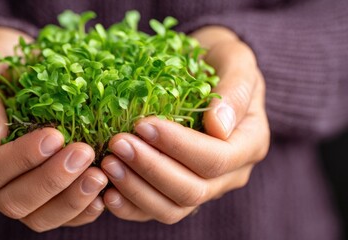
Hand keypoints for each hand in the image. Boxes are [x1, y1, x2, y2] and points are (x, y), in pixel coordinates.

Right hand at [0, 27, 107, 231]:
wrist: (14, 68)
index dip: (20, 159)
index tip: (55, 136)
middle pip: (12, 201)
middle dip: (51, 181)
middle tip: (84, 153)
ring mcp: (14, 190)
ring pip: (37, 217)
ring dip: (70, 200)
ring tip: (99, 176)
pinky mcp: (42, 194)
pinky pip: (59, 215)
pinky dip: (82, 209)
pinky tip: (104, 193)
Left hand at [100, 26, 269, 222]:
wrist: (206, 68)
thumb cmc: (220, 60)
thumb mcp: (236, 60)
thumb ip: (235, 91)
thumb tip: (219, 128)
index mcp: (248, 144)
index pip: (215, 159)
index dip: (178, 146)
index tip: (143, 124)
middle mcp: (229, 174)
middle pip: (192, 190)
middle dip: (151, 169)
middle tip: (118, 144)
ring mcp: (202, 187)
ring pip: (172, 209)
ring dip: (136, 190)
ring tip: (108, 164)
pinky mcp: (175, 191)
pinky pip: (153, 211)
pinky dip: (130, 206)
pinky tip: (107, 191)